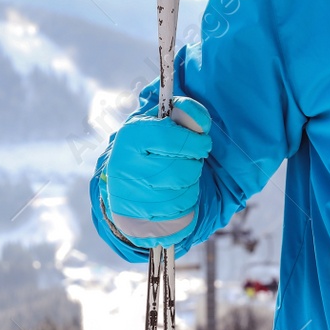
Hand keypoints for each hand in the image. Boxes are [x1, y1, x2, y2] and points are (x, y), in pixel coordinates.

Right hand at [102, 97, 211, 257]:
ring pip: (181, 186)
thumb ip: (182, 113)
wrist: (129, 188)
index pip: (167, 136)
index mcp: (131, 136)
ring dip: (192, 178)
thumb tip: (198, 117)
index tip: (202, 139)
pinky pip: (180, 206)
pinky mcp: (144, 215)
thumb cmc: (151, 149)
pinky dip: (188, 196)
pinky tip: (179, 189)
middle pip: (178, 166)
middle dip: (195, 162)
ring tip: (184, 172)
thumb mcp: (160, 123)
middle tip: (196, 157)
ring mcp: (133, 193)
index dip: (192, 139)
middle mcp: (127, 165)